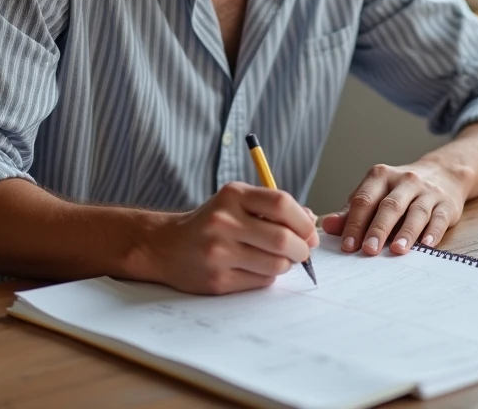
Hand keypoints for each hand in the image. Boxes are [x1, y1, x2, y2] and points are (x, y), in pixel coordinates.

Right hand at [147, 182, 317, 294]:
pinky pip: (261, 281)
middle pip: (282, 239)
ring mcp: (219, 253)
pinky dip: (268, 277)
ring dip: (286, 265)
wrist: (165, 246)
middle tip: (302, 252)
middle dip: (301, 249)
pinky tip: (257, 268)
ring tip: (279, 260)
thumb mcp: (237, 202)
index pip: (281, 203)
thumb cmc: (211, 223)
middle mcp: (223, 222)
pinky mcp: (217, 280)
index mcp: (233, 195)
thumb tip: (312, 222)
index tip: (309, 231)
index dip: (303, 221)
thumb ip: (274, 208)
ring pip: (275, 265)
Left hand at [321, 163, 470, 255]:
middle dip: (378, 229)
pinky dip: (433, 232)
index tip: (348, 246)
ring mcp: (427, 191)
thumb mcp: (374, 193)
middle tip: (369, 250)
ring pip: (416, 212)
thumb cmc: (399, 190)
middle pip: (389, 206)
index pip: (364, 200)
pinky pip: (439, 218)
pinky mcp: (446, 204)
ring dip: (406, 232)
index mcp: (380, 176)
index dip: (354, 223)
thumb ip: (351, 211)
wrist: (443, 173)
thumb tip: (328, 225)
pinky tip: (427, 245)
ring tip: (397, 250)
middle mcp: (404, 180)